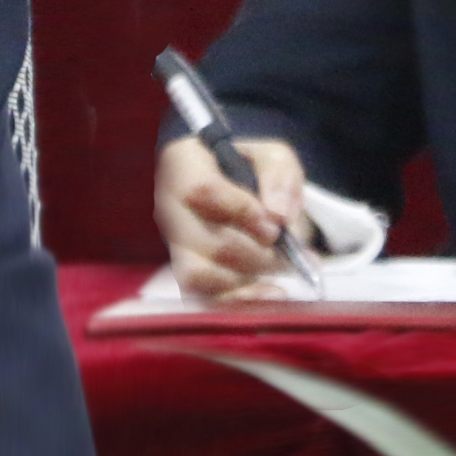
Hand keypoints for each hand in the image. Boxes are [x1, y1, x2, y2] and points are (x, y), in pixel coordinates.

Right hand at [153, 134, 311, 300]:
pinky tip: (268, 294)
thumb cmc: (247, 169)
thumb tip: (279, 215)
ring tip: (280, 270)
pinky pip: (202, 296)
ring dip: (248, 277)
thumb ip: (279, 175)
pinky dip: (238, 299)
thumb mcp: (270, 156)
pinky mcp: (186, 272)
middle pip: (206, 241)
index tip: (273, 224)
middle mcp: (170, 208)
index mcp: (184, 168)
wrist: (228, 187)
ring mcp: (175, 244)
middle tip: (285, 251)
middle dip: (256, 252)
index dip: (241, 211)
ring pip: (199, 273)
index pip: (202, 191)